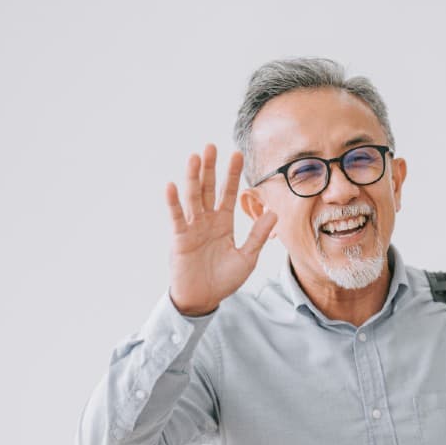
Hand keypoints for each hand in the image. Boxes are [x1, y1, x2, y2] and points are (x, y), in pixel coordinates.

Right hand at [165, 144, 277, 315]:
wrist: (204, 298)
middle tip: (212, 146)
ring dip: (192, 177)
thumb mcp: (247, 257)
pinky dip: (173, 203)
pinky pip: (176, 218)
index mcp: (223, 223)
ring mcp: (192, 227)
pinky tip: (172, 186)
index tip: (237, 154)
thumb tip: (274, 212)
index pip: (227, 193)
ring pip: (192, 198)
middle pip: (207, 189)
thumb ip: (258, 235)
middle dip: (210, 168)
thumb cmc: (223, 279)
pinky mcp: (180, 238)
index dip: (231, 175)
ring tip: (195, 157)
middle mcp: (206, 221)